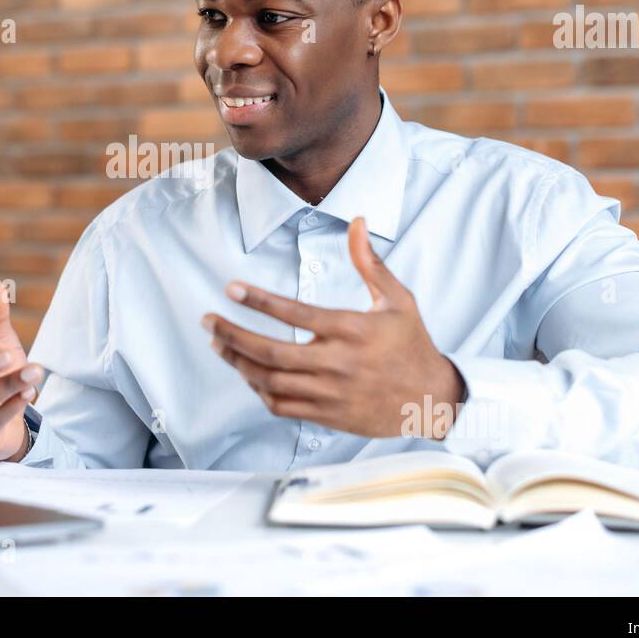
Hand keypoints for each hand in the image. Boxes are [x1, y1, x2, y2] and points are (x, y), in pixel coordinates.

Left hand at [201, 217, 464, 439]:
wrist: (430, 399)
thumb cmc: (412, 344)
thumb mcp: (398, 299)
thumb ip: (370, 263)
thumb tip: (358, 222)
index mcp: (352, 330)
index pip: (295, 313)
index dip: (258, 301)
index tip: (231, 289)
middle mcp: (337, 363)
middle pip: (270, 352)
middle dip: (232, 334)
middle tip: (208, 320)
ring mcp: (330, 393)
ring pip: (270, 381)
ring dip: (239, 363)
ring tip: (219, 344)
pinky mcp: (327, 415)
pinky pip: (282, 406)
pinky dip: (259, 390)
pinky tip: (248, 373)